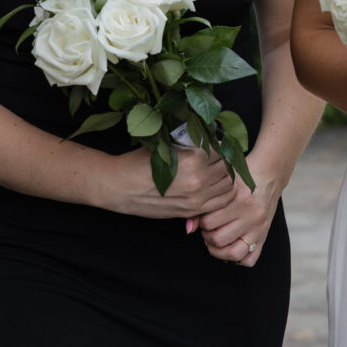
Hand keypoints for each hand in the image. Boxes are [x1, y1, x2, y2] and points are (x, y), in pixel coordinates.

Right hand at [110, 145, 233, 219]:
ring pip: (227, 185)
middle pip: (227, 167)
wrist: (119, 187)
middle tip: (216, 157)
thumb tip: (212, 136)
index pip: (221, 149)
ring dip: (224, 177)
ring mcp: (197, 198)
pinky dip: (222, 193)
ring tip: (214, 171)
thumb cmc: (139, 162)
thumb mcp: (166, 145)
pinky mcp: (192, 210)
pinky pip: (221, 202)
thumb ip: (191, 143)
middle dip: (224, 160)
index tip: (214, 144)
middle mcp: (199, 179)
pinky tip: (213, 186)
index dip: (219, 145)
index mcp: (193, 158)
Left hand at [193, 166, 282, 265]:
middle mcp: (251, 216)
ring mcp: (259, 229)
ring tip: (216, 240)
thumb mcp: (225, 183)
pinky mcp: (264, 237)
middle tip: (209, 228)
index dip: (201, 221)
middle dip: (207, 236)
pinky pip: (249, 259)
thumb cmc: (243, 176)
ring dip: (219, 251)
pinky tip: (231, 246)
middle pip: (219, 239)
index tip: (203, 216)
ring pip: (234, 253)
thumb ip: (205, 202)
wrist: (270, 175)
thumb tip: (189, 229)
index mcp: (241, 200)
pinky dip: (238, 259)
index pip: (209, 222)